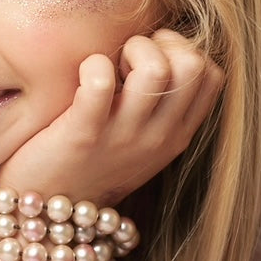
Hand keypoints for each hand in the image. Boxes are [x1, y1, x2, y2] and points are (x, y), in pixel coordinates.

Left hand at [0, 28, 223, 204]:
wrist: (47, 217)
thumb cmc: (89, 164)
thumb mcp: (139, 143)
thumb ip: (157, 108)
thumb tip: (157, 50)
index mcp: (176, 136)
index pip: (212, 76)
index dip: (184, 50)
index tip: (150, 58)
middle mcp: (158, 137)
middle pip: (194, 64)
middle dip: (160, 43)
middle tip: (128, 58)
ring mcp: (124, 137)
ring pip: (156, 68)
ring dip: (130, 49)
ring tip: (108, 66)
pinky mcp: (84, 135)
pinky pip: (101, 81)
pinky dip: (91, 64)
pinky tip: (81, 76)